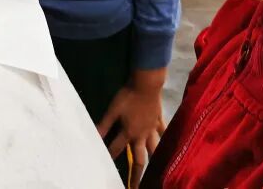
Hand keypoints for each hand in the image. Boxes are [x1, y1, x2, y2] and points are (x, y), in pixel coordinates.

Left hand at [97, 70, 166, 188]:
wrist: (146, 84)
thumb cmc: (127, 96)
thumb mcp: (112, 110)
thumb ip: (104, 124)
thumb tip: (94, 136)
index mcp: (128, 133)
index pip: (116, 149)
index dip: (110, 157)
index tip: (107, 168)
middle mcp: (141, 136)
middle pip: (139, 159)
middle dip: (136, 174)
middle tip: (135, 186)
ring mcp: (152, 130)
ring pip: (154, 150)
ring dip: (154, 161)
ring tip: (156, 173)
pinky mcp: (159, 121)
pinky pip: (163, 134)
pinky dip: (165, 141)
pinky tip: (168, 147)